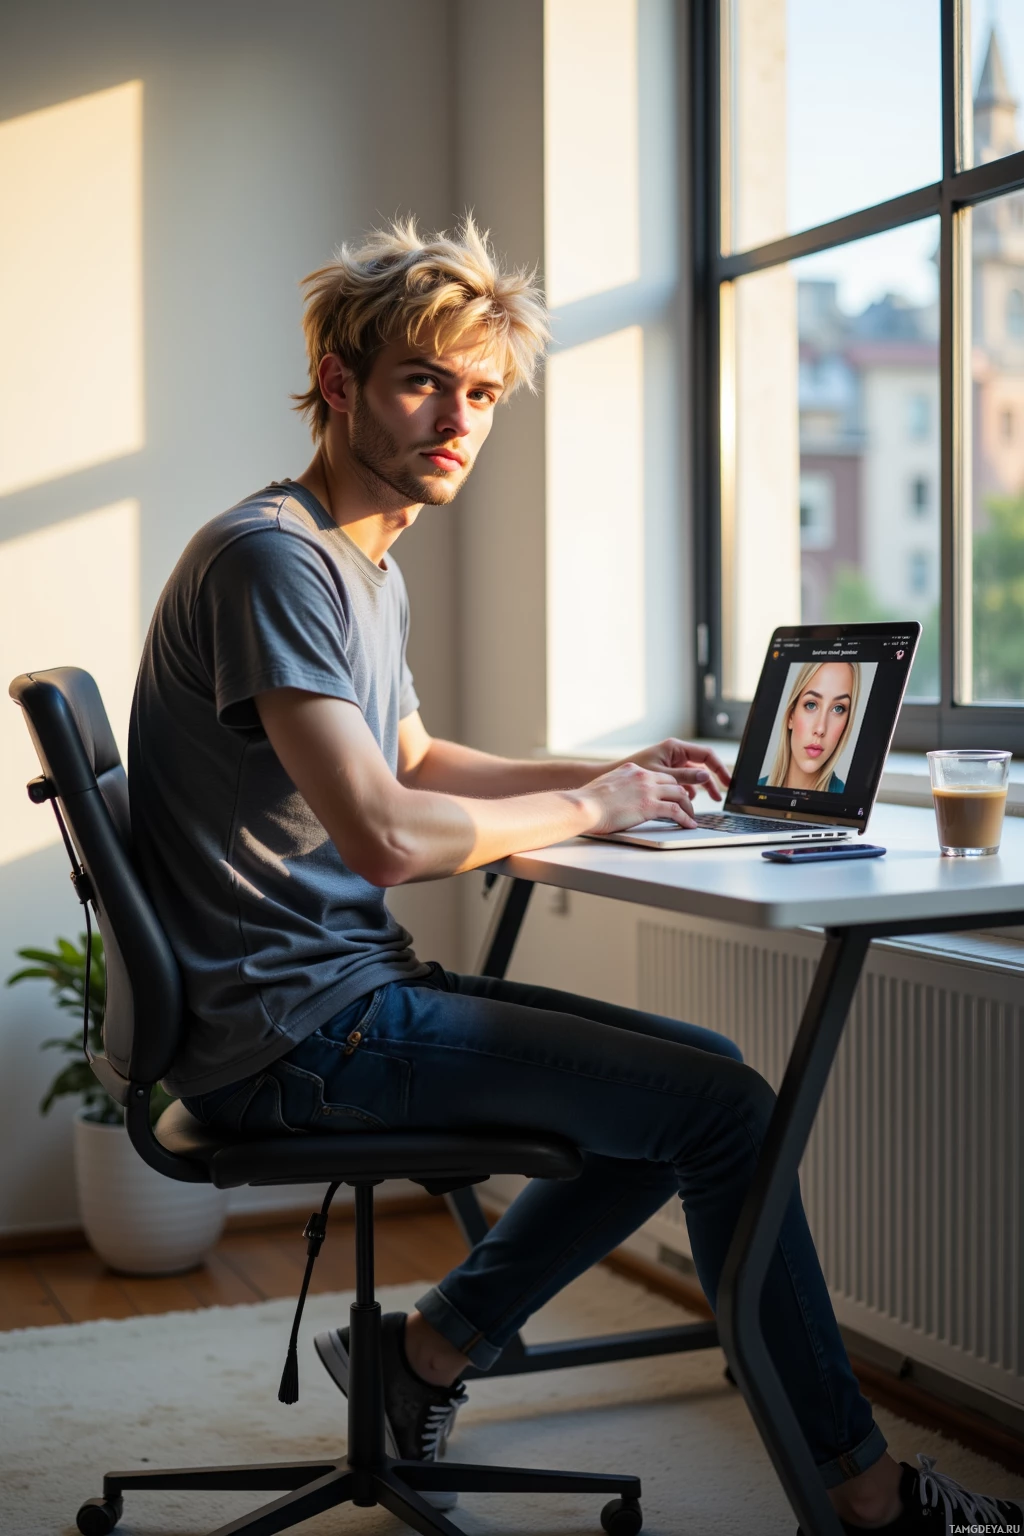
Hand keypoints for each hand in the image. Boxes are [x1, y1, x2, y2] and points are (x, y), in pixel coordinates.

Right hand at [573, 761, 705, 833]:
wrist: (584, 805)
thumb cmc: (589, 801)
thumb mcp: (607, 785)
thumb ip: (620, 787)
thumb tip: (621, 798)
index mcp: (633, 769)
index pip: (659, 775)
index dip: (669, 786)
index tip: (673, 795)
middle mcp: (643, 776)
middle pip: (674, 783)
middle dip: (682, 795)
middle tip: (686, 806)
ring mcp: (648, 790)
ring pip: (680, 795)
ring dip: (688, 807)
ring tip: (690, 818)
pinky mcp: (650, 806)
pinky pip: (676, 811)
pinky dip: (686, 819)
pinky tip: (689, 825)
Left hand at [614, 739, 730, 804]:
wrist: (611, 782)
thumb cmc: (632, 775)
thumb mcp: (661, 776)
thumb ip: (684, 778)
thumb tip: (705, 777)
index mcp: (675, 748)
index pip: (706, 755)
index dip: (719, 768)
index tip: (728, 782)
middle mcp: (674, 753)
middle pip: (702, 767)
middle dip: (711, 782)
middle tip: (720, 797)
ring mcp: (670, 763)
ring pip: (693, 777)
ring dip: (698, 789)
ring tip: (701, 803)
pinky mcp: (665, 774)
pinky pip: (683, 782)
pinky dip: (686, 792)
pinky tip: (684, 802)